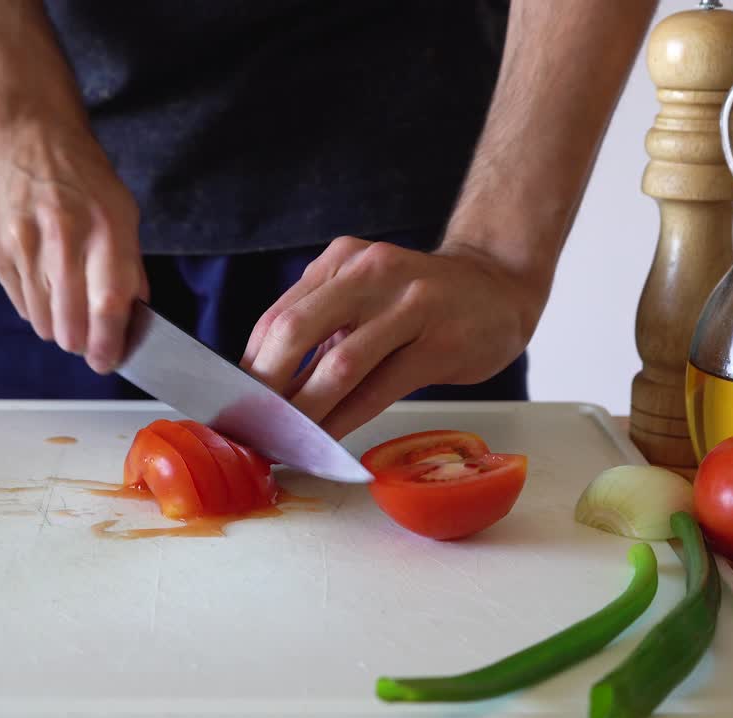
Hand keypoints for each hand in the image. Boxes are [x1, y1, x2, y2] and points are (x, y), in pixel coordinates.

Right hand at [0, 116, 146, 372]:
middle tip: (91, 342)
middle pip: (71, 324)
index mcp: (106, 228)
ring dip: (59, 329)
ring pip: (43, 322)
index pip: (108, 305)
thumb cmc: (82, 174)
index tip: (110, 359)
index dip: (110, 344)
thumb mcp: (124, 212)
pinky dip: (37, 308)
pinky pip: (20, 304)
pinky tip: (45, 288)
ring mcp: (24, 244)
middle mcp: (64, 237)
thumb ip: (129, 268)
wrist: (28, 133)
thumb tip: (132, 319)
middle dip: (84, 344)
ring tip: (68, 311)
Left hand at [240, 236, 546, 438]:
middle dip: (265, 386)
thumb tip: (263, 385)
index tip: (233, 405)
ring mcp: (409, 304)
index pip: (278, 315)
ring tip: (285, 441)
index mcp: (341, 261)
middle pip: (295, 330)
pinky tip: (329, 440)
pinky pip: (380, 387)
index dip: (250, 366)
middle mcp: (370, 272)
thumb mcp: (364, 296)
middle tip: (250, 426)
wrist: (498, 288)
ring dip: (305, 411)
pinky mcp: (441, 341)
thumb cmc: (420, 303)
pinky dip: (347, 419)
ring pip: (339, 364)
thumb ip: (321, 326)